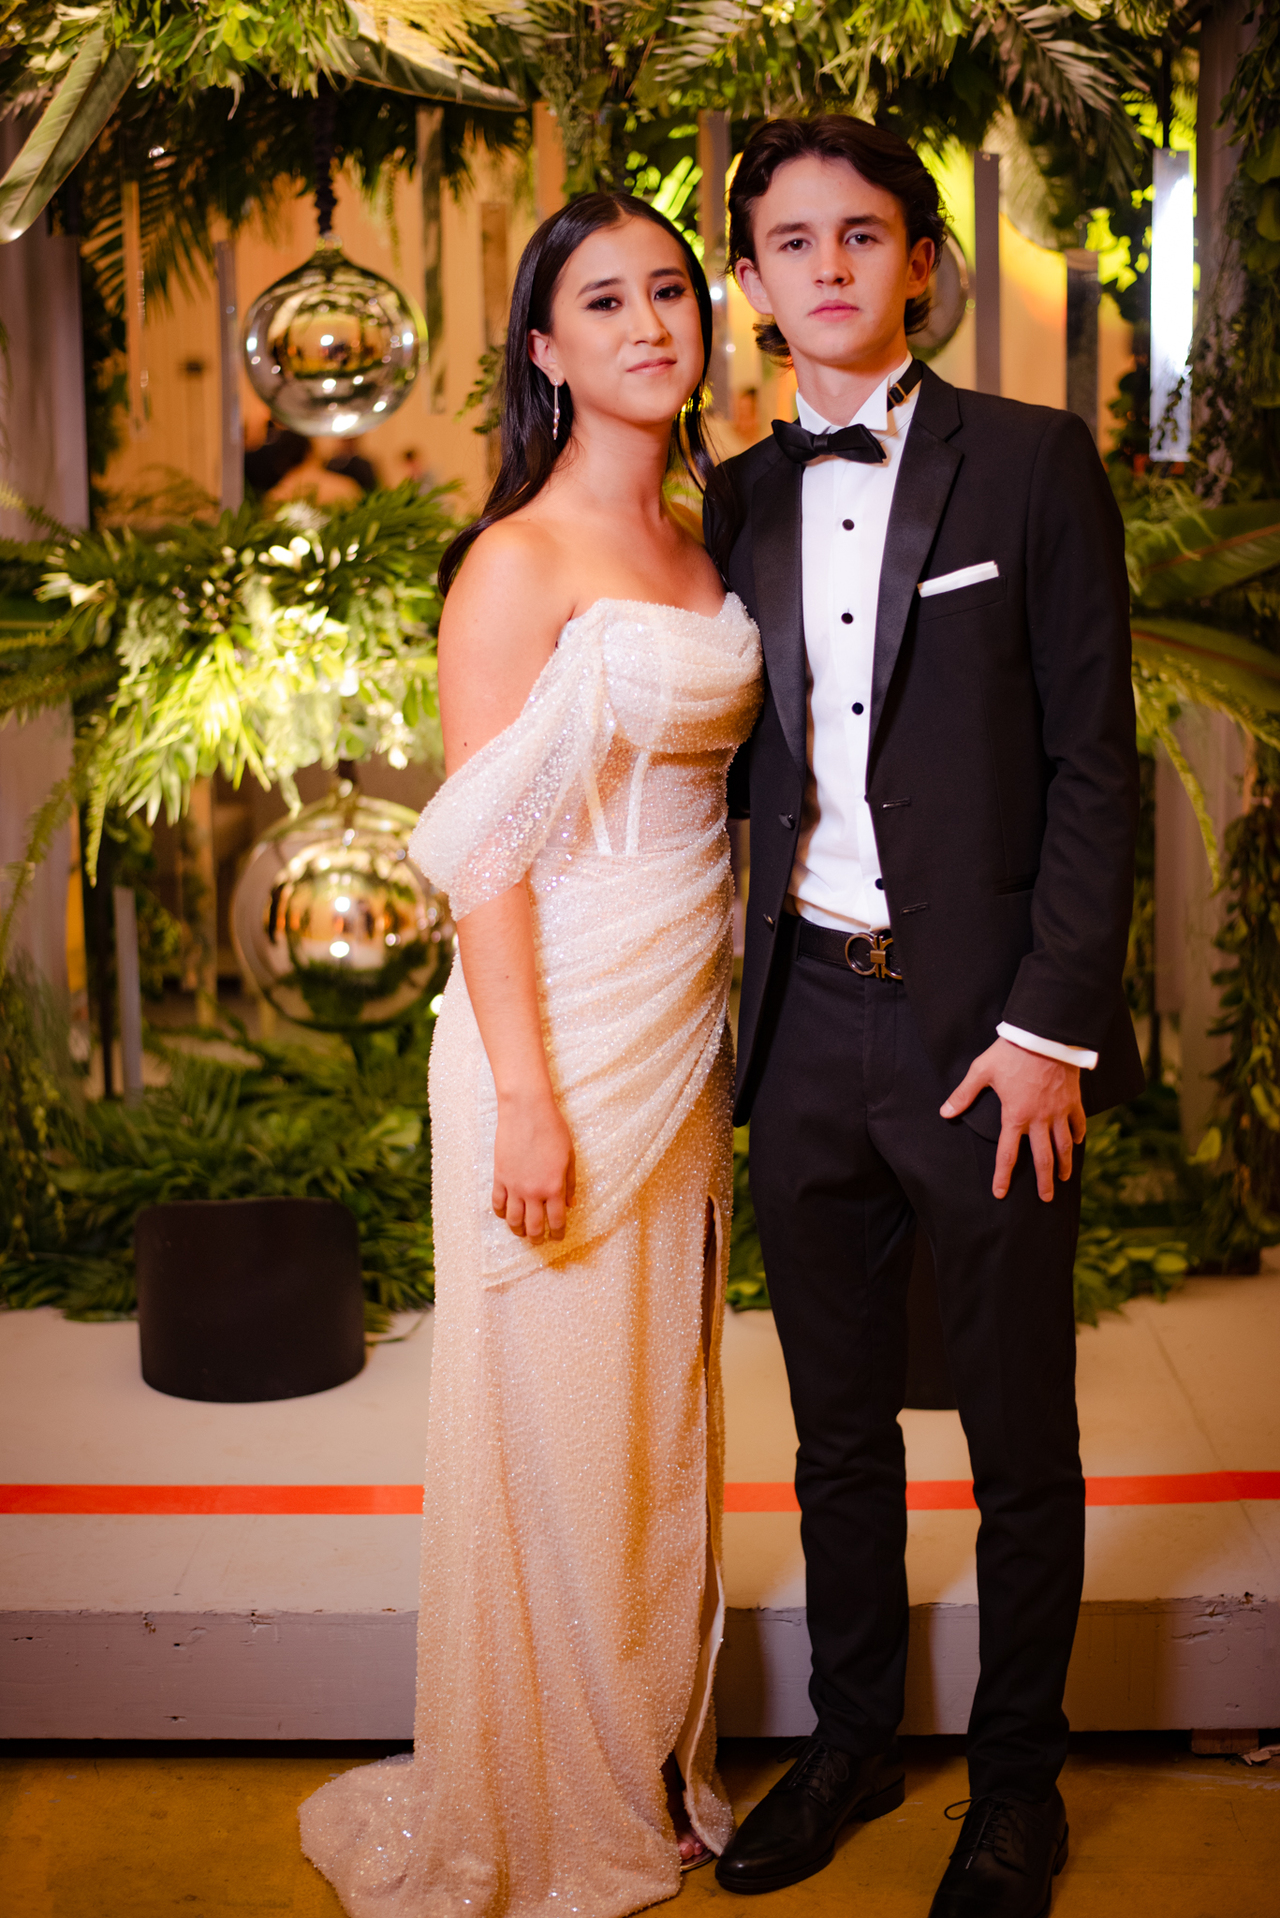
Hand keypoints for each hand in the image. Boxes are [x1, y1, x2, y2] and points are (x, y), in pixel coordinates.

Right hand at [492, 1089, 575, 1240]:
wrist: (526, 1111)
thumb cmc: (553, 1130)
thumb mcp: (569, 1157)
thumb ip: (570, 1183)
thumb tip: (570, 1205)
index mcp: (554, 1187)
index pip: (556, 1221)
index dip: (557, 1233)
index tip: (558, 1237)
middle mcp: (533, 1192)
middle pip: (534, 1226)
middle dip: (538, 1237)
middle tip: (539, 1240)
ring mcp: (514, 1186)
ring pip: (513, 1220)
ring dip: (518, 1230)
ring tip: (522, 1232)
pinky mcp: (499, 1177)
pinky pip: (497, 1203)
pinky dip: (501, 1213)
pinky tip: (505, 1215)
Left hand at [941, 1037, 1085, 1202]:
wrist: (1044, 1035)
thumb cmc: (1011, 1052)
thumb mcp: (982, 1071)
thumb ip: (964, 1094)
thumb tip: (945, 1112)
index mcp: (1015, 1116)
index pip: (1007, 1154)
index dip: (1003, 1175)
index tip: (1000, 1193)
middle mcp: (1039, 1120)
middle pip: (1042, 1158)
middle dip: (1044, 1181)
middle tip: (1046, 1198)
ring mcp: (1059, 1111)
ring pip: (1064, 1145)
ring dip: (1064, 1164)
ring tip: (1065, 1178)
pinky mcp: (1073, 1100)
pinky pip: (1078, 1122)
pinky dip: (1079, 1134)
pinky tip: (1078, 1142)